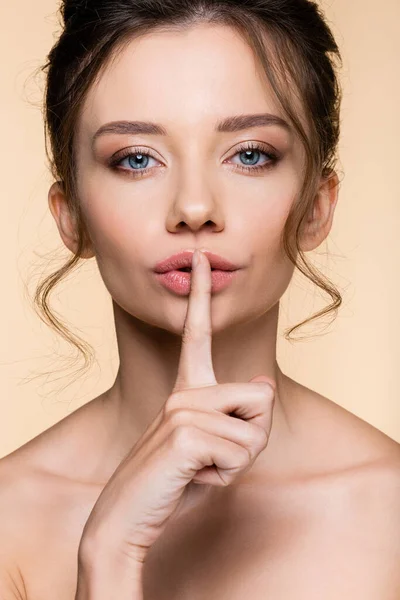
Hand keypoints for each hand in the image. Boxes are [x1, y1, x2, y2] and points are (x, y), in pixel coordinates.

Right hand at [79, 249, 275, 567]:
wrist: (126, 517)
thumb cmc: (174, 483)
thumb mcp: (215, 449)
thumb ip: (238, 415)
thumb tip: (264, 381)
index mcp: (188, 388)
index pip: (197, 333)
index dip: (199, 294)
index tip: (200, 259)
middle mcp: (185, 390)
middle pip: (262, 397)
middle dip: (254, 438)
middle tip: (215, 459)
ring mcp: (183, 408)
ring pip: (256, 432)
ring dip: (238, 463)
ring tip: (200, 470)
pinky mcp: (185, 432)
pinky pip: (241, 454)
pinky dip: (227, 477)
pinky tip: (193, 478)